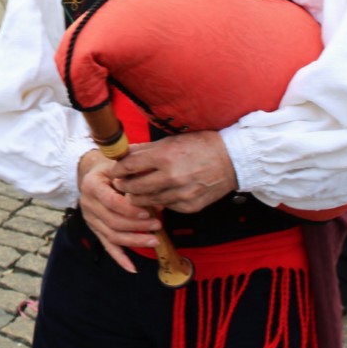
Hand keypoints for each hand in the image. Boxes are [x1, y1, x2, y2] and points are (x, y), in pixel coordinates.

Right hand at [77, 149, 161, 272]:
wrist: (91, 173)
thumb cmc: (110, 168)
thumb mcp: (119, 166)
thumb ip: (135, 180)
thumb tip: (158, 200)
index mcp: (92, 186)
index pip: (111, 202)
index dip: (130, 209)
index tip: (148, 211)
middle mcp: (88, 204)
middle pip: (113, 221)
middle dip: (137, 226)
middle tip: (158, 224)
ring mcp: (90, 219)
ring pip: (112, 236)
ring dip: (134, 241)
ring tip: (154, 240)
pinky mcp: (95, 229)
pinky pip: (107, 246)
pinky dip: (120, 258)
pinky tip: (132, 268)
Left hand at [113, 131, 236, 214]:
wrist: (232, 159)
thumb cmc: (201, 145)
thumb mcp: (171, 140)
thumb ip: (145, 149)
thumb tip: (124, 153)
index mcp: (165, 156)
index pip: (130, 166)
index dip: (117, 170)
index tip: (113, 172)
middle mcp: (172, 177)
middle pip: (134, 188)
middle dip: (124, 186)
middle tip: (121, 184)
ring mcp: (182, 194)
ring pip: (148, 201)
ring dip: (139, 197)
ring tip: (135, 191)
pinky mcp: (190, 206)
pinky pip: (166, 207)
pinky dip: (160, 202)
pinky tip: (158, 195)